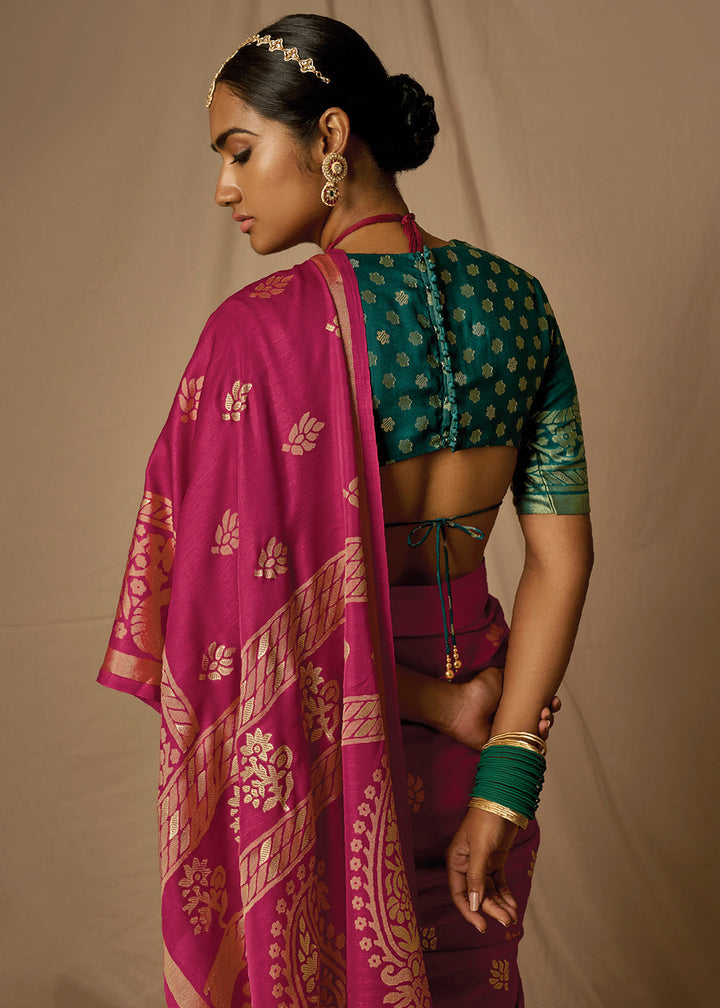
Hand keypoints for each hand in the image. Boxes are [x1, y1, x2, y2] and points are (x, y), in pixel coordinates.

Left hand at [445, 669, 561, 750]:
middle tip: (547, 709)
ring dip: (546, 727)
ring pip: (536, 735)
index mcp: (514, 704)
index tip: (554, 699)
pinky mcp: (506, 748)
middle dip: (550, 715)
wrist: (462, 706)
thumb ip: (513, 674)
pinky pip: (526, 749)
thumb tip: (526, 670)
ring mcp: (511, 734)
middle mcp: (514, 719)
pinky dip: (537, 742)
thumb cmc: (477, 690)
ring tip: (543, 718)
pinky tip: (539, 730)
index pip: (538, 705)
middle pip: (541, 721)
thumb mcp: (498, 675)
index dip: (550, 703)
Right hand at [446, 806, 518, 931]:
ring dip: (500, 905)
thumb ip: (476, 878)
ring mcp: (482, 864)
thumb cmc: (485, 821)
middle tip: (506, 921)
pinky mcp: (495, 861)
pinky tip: (513, 905)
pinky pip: (499, 884)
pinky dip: (505, 895)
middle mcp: (467, 865)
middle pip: (477, 895)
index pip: (459, 893)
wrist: (503, 802)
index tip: (483, 926)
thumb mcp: (479, 850)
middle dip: (491, 909)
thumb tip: (474, 905)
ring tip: (513, 916)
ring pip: (489, 891)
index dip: (470, 911)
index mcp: (456, 861)